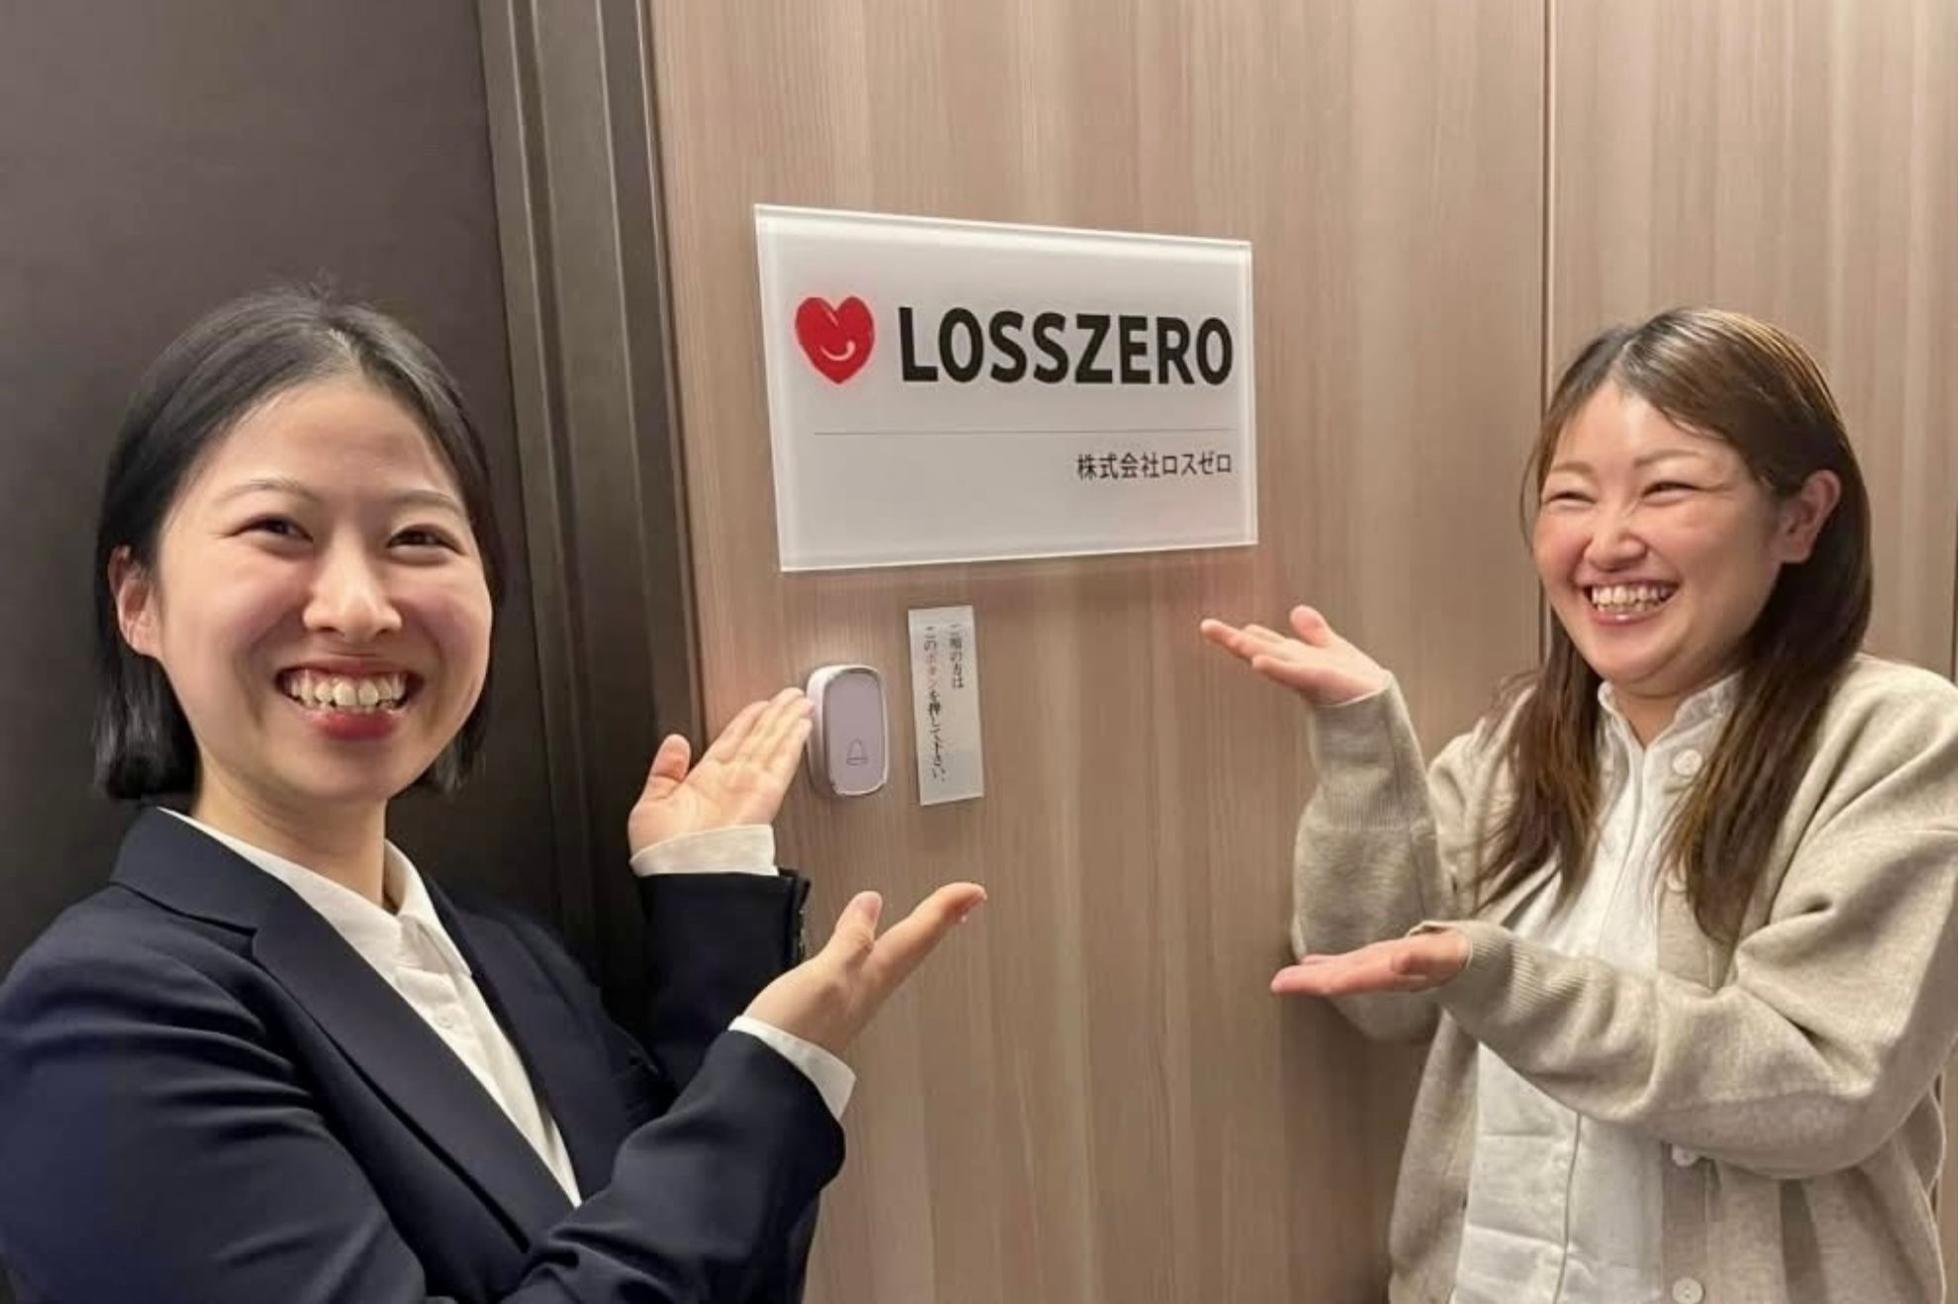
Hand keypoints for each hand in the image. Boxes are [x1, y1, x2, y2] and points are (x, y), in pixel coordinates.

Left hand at [628, 688, 813, 856]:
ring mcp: (749, 787)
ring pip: (772, 743)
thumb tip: (674, 742)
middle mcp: (730, 784)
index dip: (746, 722)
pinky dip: (793, 740)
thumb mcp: (650, 803)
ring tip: (800, 701)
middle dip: (775, 716)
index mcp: (703, 785)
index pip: (731, 743)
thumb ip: (664, 770)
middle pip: (758, 739)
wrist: (683, 879)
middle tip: (790, 697)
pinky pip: (782, 760)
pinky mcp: (765, 794)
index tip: (760, 706)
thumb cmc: (664, 855)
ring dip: (788, 720)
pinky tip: (802, 724)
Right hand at [744, 883, 986, 1055]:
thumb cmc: (796, 1029)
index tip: (974, 890)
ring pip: (899, 958)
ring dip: (919, 934)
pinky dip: (885, 950)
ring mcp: (855, 1000)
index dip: (945, 908)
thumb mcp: (826, 975)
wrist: (768, 1079)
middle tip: (966, 901)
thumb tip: (872, 903)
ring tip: (933, 919)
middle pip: (916, 948)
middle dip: (941, 920)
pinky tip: (876, 949)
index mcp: (874, 975)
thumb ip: (851, 940)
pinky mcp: (835, 1008)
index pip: (918, 935)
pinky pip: (874, 969)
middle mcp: (871, 987)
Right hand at [1199, 604, 1391, 706]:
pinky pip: (1295, 673)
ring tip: (1230, 637)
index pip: (1266, 642)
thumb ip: (1315, 633)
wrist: (1383, 711)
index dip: (1242, 634)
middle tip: (1206, 626)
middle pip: (1261, 648)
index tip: (1215, 626)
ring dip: (1250, 648)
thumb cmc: (1360, 688)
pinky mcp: (1321, 681)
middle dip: (1233, 638)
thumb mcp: (1335, 650)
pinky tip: (1258, 662)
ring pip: (1273, 657)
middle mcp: (1298, 667)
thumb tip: (1296, 610)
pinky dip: (1276, 667)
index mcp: (1300, 659)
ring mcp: (1307, 675)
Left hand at [1270, 931, 1468, 997]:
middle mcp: (1382, 974)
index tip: (1287, 984)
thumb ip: (1424, 958)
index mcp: (1392, 973)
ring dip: (1312, 976)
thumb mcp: (1447, 955)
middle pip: (1339, 979)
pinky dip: (1329, 964)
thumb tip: (1399, 958)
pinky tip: (1311, 964)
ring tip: (1283, 978)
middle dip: (1307, 983)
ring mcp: (1382, 970)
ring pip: (1341, 973)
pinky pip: (1351, 964)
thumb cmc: (1465, 956)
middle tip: (1275, 984)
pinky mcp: (1386, 962)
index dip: (1317, 980)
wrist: (1481, 965)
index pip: (1347, 978)